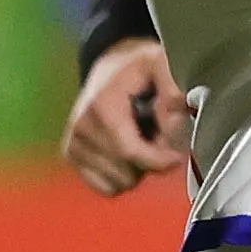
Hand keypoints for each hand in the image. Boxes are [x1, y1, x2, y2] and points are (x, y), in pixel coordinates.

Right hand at [63, 35, 193, 195]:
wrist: (110, 67)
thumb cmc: (137, 68)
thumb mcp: (160, 64)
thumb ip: (173, 88)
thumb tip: (178, 112)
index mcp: (102, 107)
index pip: (131, 152)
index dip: (159, 161)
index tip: (177, 158)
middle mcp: (82, 128)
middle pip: (128, 172)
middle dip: (150, 160)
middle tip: (157, 136)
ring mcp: (74, 144)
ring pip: (119, 183)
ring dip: (137, 169)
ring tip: (141, 140)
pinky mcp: (72, 156)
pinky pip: (106, 187)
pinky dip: (122, 176)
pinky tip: (127, 152)